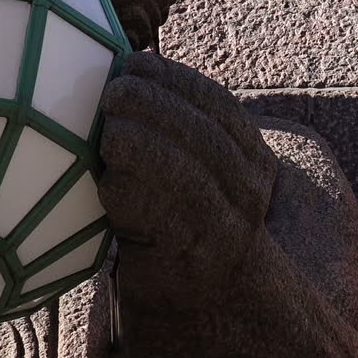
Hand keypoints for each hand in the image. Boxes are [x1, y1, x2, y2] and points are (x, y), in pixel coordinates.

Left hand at [97, 52, 276, 292]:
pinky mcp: (186, 256)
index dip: (175, 78)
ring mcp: (221, 225)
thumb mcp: (197, 168)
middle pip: (200, 133)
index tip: (137, 63)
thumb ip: (178, 129)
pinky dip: (123, 189)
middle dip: (151, 104)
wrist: (201, 295)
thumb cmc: (182, 217)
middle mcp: (246, 189)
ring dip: (136, 142)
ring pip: (180, 170)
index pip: (218, 104)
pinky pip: (152, 213)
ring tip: (107, 132)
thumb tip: (126, 72)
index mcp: (251, 156)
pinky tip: (107, 181)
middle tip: (111, 93)